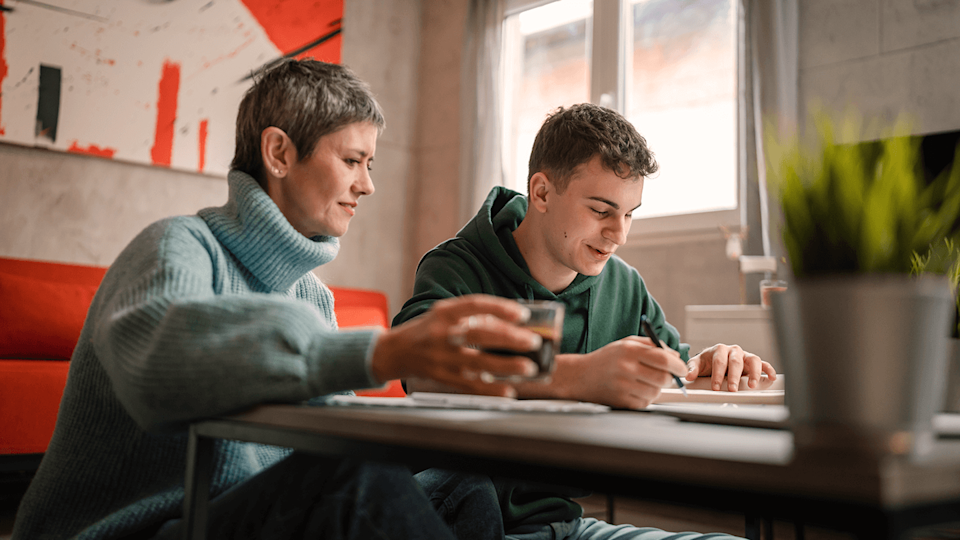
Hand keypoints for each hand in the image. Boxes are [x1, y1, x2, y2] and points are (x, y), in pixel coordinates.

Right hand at [372, 295, 540, 396]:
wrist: (396, 351)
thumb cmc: (428, 330)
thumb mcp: (445, 314)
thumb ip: (473, 317)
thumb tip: (512, 324)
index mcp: (444, 313)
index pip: (474, 305)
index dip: (499, 308)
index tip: (522, 314)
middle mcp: (442, 334)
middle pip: (478, 335)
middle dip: (508, 338)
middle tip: (532, 341)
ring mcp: (441, 358)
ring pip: (477, 363)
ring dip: (505, 366)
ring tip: (528, 367)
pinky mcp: (442, 377)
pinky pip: (469, 385)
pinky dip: (490, 389)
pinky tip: (508, 390)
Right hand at [542, 336, 687, 408]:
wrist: (580, 376)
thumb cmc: (606, 358)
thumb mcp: (626, 343)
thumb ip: (651, 345)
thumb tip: (675, 355)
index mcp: (629, 350)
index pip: (663, 359)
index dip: (678, 365)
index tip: (682, 368)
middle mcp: (626, 368)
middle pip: (663, 378)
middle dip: (669, 378)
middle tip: (665, 376)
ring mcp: (623, 387)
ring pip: (656, 392)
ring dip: (656, 388)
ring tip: (644, 382)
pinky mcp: (621, 402)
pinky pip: (646, 402)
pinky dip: (646, 397)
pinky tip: (635, 390)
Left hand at [684, 344, 776, 391]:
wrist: (713, 359)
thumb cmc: (707, 362)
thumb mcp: (697, 364)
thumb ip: (692, 368)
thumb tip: (688, 375)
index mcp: (719, 349)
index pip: (719, 361)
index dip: (718, 374)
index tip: (716, 386)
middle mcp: (733, 351)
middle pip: (736, 361)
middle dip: (734, 376)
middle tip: (732, 389)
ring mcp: (744, 356)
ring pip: (753, 360)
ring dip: (754, 373)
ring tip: (752, 385)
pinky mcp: (752, 362)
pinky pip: (764, 364)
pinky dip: (768, 370)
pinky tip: (771, 377)